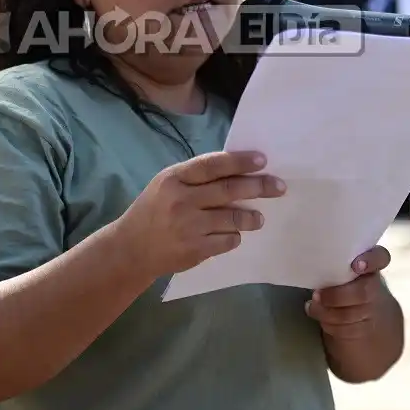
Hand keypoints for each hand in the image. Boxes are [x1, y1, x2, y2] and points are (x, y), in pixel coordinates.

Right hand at [114, 150, 285, 278]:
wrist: (131, 248)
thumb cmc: (154, 210)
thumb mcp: (167, 185)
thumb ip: (195, 177)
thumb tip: (237, 169)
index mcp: (174, 178)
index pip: (212, 165)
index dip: (239, 161)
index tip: (263, 159)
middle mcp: (182, 200)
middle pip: (229, 190)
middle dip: (259, 186)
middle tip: (279, 187)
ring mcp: (189, 227)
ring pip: (232, 218)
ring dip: (251, 217)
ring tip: (259, 218)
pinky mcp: (195, 250)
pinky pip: (227, 241)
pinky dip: (234, 237)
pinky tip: (233, 235)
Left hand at [305, 247, 392, 339]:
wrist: (370, 316)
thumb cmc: (347, 285)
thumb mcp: (344, 271)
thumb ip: (336, 265)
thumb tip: (312, 265)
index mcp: (370, 267)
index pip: (380, 257)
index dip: (371, 260)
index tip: (356, 266)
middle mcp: (375, 288)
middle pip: (363, 292)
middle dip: (337, 296)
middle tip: (316, 295)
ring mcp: (373, 311)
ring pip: (351, 315)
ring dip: (327, 313)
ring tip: (312, 307)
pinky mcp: (366, 330)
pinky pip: (347, 330)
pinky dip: (330, 325)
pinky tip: (322, 319)